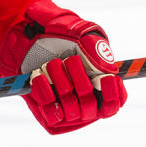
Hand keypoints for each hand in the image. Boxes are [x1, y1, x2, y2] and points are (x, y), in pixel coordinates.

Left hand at [0, 1, 126, 133]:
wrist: (31, 37)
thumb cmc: (61, 36)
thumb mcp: (83, 34)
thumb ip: (97, 49)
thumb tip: (108, 70)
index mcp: (100, 87)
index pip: (113, 103)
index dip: (112, 93)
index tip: (105, 77)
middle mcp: (85, 102)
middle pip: (91, 104)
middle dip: (80, 80)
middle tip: (71, 60)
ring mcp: (66, 109)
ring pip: (71, 108)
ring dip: (60, 82)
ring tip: (52, 64)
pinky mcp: (47, 111)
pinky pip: (52, 112)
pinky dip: (45, 92)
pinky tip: (40, 76)